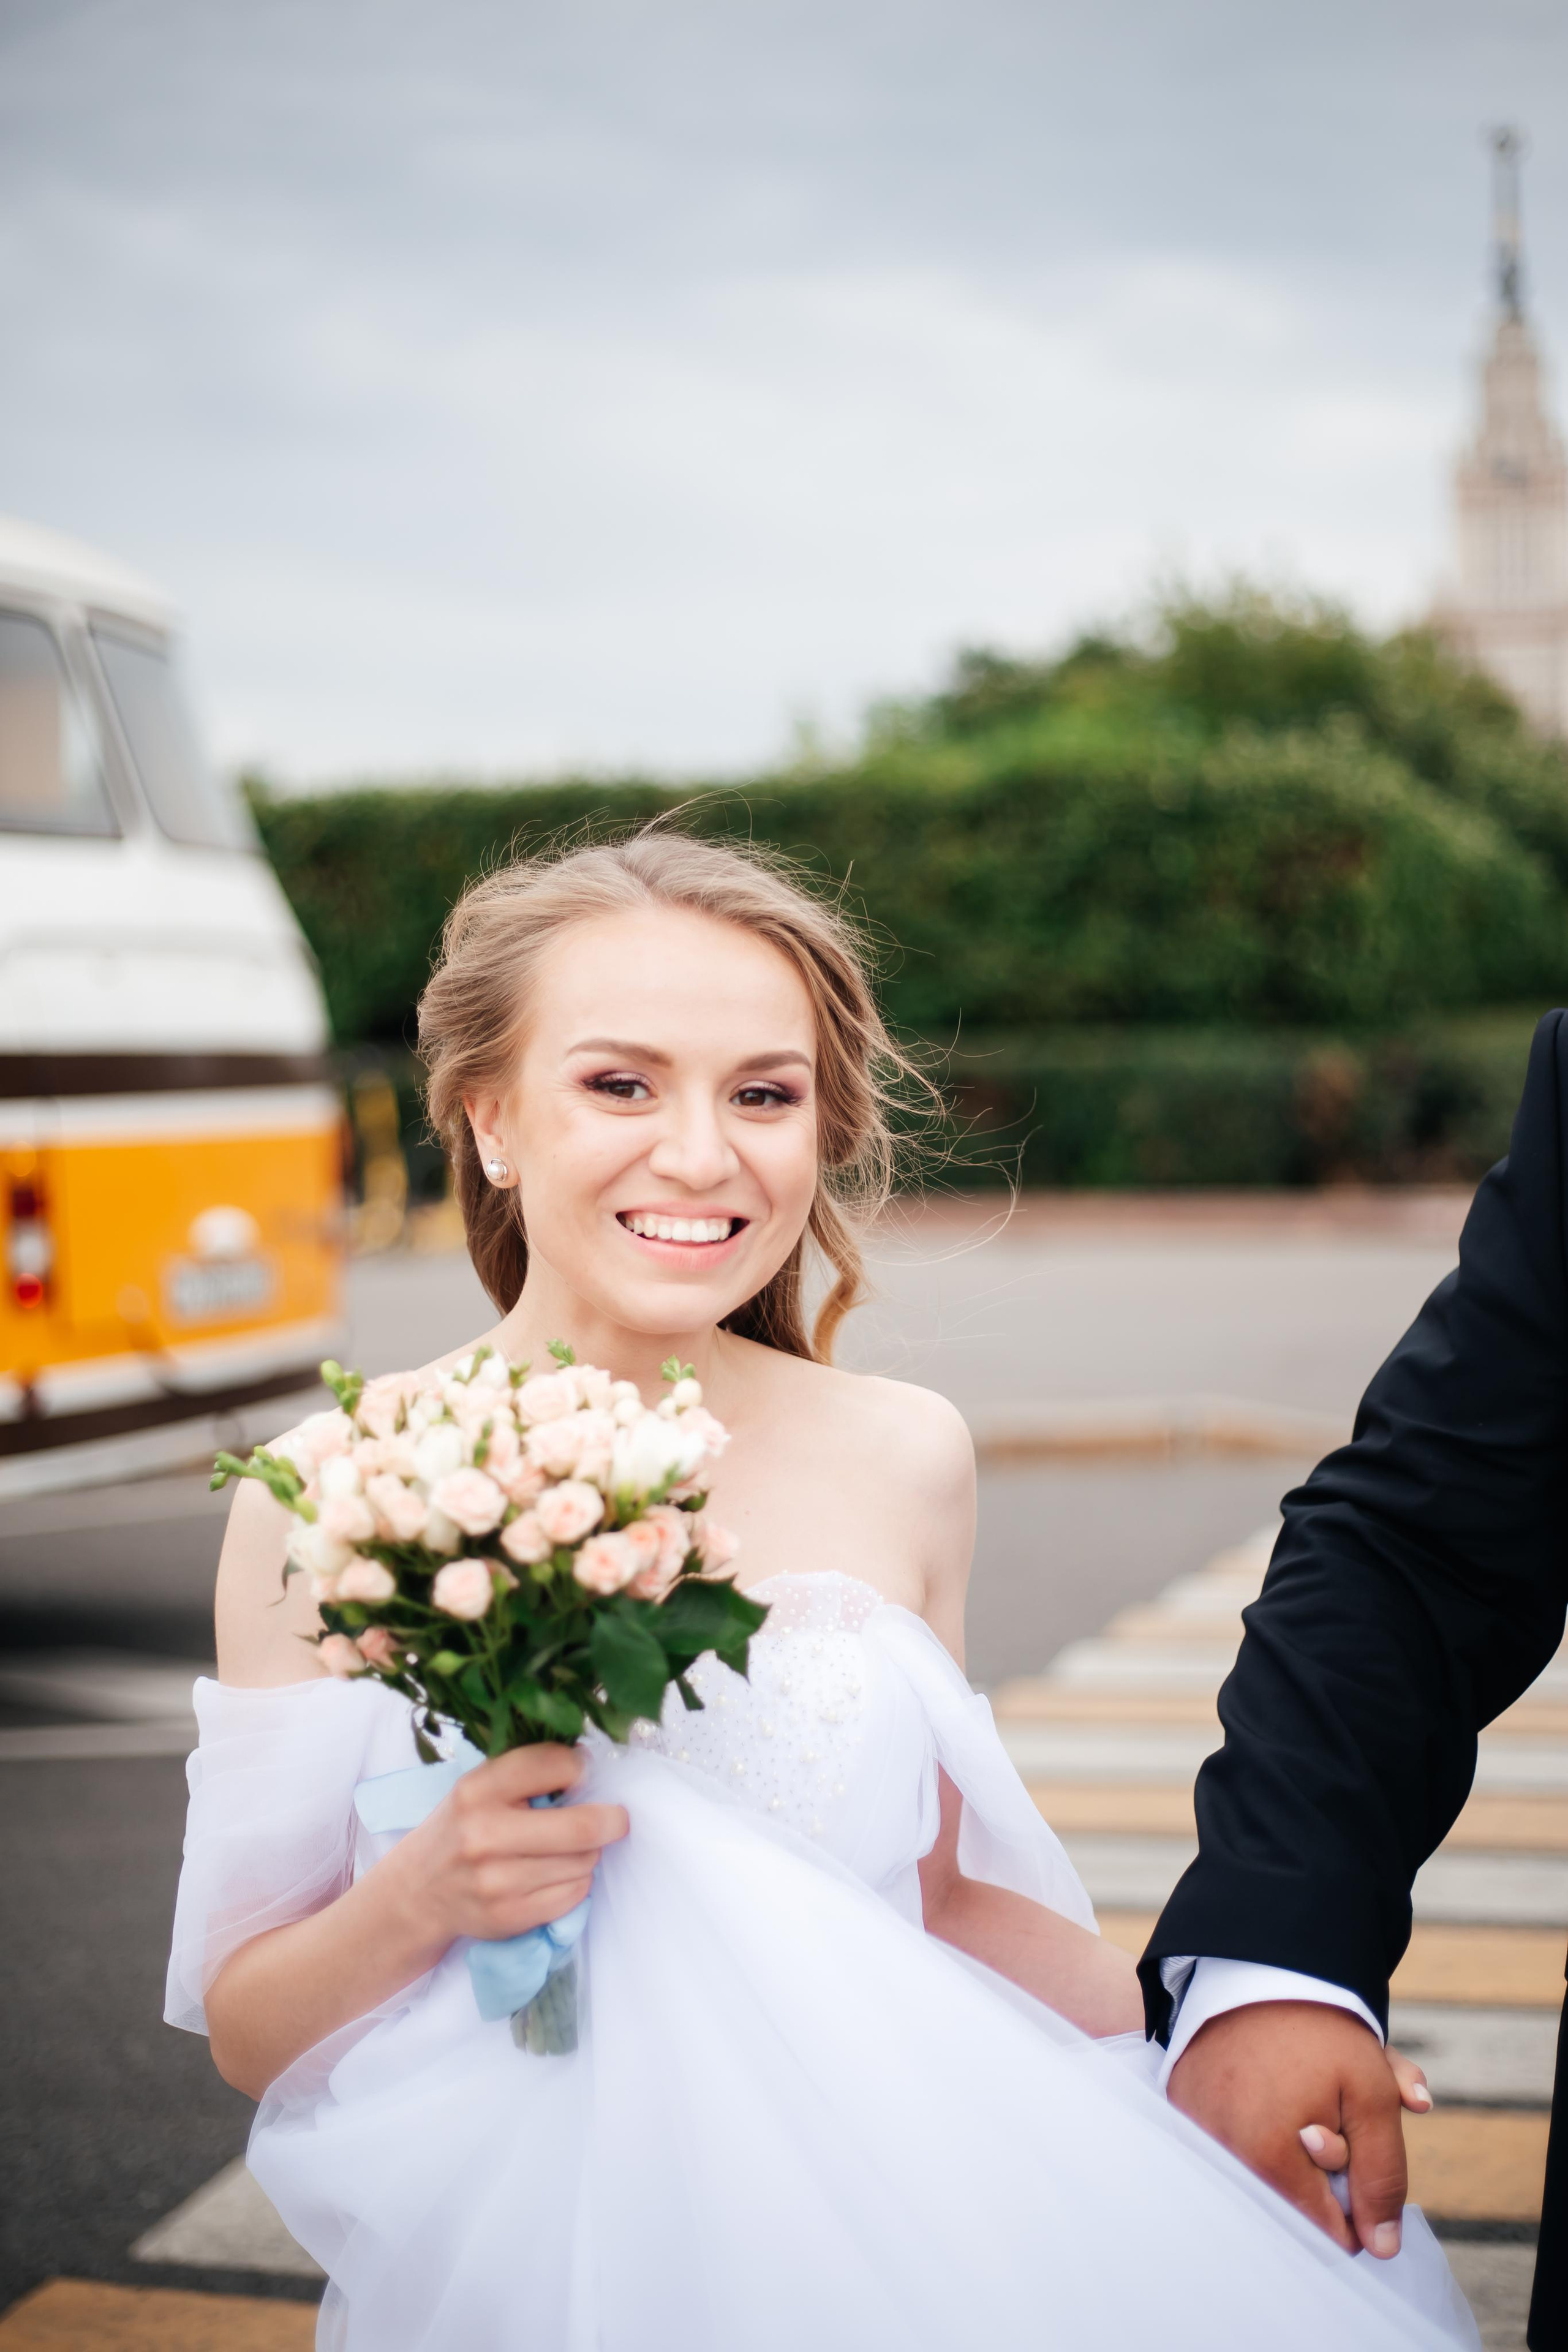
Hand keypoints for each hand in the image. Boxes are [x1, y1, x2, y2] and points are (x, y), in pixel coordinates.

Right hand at [388, 1744, 628, 1954]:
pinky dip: (577, 1882)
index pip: (554, 1765)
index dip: (581, 1767)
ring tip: (570, 1848)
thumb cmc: (460, 1829)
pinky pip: (573, 1895)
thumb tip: (590, 1763)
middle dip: (611, 1820)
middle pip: (582, 1826)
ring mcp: (496, 1882)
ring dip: (589, 1853)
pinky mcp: (508, 1917)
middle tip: (616, 1817)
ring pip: (583, 1863)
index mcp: (477, 1790)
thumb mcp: (478, 1788)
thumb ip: (527, 1773)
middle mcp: (484, 1835)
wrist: (418, 1893)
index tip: (584, 1774)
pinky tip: (557, 1874)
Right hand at [1167, 2001, 1407, 2257]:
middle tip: (1326, 2107)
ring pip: (1260, 2172)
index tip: (1351, 2138)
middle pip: (1293, 2201)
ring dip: (1286, 2146)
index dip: (1354, 2192)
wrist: (1260, 1960)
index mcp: (1268, 2158)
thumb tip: (1381, 2249)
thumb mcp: (1372, 2094)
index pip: (1329, 2230)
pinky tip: (1263, 2085)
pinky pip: (1225, 2142)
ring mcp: (1195, 2127)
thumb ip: (1383, 2175)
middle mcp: (1221, 2153)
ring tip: (1294, 2091)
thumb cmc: (1322, 2029)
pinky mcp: (1180, 2103)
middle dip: (1322, 2167)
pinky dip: (1250, 2125)